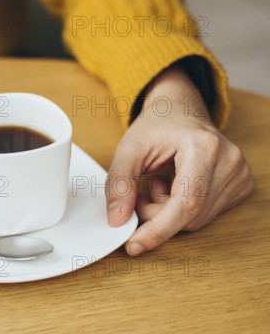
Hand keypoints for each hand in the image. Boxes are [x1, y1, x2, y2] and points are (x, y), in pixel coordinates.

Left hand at [106, 67, 253, 255]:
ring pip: (197, 220)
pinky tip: (175, 186)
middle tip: (138, 194)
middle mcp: (229, 161)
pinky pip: (205, 215)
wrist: (178, 112)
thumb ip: (119, 183)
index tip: (135, 244)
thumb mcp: (128, 149)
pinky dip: (182, 209)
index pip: (186, 204)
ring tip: (159, 183)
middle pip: (190, 216)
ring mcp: (239, 174)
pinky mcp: (240, 185)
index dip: (159, 229)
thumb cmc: (156, 126)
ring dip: (167, 211)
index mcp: (204, 147)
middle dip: (156, 214)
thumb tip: (118, 220)